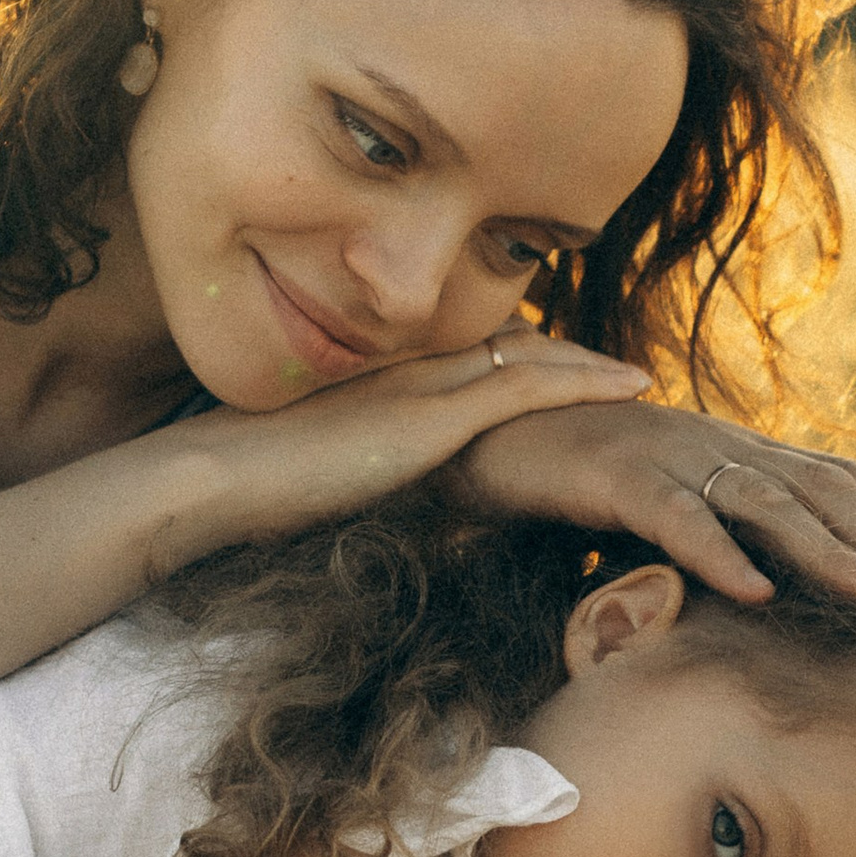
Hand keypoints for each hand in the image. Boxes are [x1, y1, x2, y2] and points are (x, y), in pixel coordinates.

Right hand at [157, 336, 646, 563]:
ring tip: (642, 379)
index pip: (473, 361)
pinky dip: (585, 383)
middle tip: (622, 374)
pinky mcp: (433, 417)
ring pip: (532, 358)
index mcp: (386, 385)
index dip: (526, 364)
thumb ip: (356, 480)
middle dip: (570, 360)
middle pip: (514, 349)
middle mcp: (412, 371)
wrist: (214, 480)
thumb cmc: (249, 495)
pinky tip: (632, 385)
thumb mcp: (318, 483)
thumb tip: (373, 507)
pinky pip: (528, 387)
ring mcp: (424, 388)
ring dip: (593, 368)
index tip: (567, 376)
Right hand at [442, 400, 855, 608]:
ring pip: (767, 503)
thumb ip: (720, 526)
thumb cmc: (574, 476)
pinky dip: (717, 554)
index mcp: (735, 450)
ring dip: (830, 553)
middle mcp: (717, 445)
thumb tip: (772, 580)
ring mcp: (671, 456)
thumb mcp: (665, 502)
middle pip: (820, 491)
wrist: (484, 432)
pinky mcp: (616, 476)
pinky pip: (675, 518)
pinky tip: (755, 594)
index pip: (836, 478)